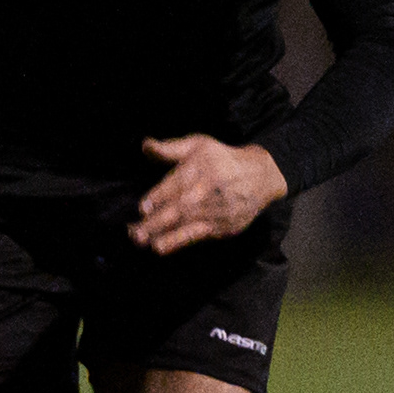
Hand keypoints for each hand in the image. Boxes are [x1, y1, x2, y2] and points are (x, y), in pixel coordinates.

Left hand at [131, 135, 286, 254]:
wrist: (260, 176)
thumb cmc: (222, 159)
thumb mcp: (199, 145)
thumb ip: (170, 148)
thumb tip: (145, 145)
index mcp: (198, 168)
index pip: (174, 185)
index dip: (158, 197)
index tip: (143, 207)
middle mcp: (206, 190)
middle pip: (177, 207)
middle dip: (154, 221)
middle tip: (133, 232)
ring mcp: (214, 210)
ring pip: (184, 224)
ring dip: (162, 234)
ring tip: (143, 241)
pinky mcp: (221, 226)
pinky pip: (196, 235)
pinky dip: (178, 242)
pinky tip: (160, 247)